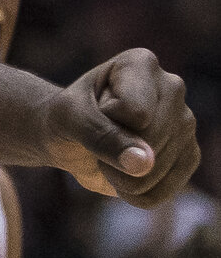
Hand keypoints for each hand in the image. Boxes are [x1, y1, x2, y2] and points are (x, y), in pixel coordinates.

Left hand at [44, 49, 198, 206]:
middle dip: (112, 152)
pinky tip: (124, 175)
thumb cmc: (67, 118)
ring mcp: (186, 122)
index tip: (94, 109)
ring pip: (154, 170)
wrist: (70, 139)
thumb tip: (144, 164)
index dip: (104, 120)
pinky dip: (134, 193)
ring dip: (119, 175)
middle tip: (97, 137)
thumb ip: (101, 136)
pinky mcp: (189, 155)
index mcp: (141, 64)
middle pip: (150, 141)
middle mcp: (172, 88)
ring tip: (110, 152)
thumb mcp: (69, 119)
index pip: (135, 113)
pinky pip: (162, 191)